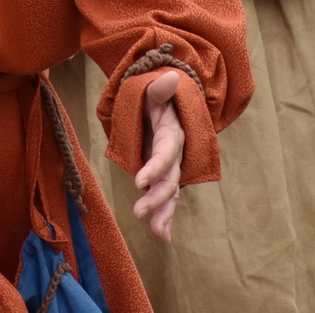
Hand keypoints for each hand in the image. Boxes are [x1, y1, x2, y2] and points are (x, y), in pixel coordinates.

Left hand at [133, 70, 184, 240]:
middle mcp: (175, 154)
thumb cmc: (153, 98)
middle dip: (158, 197)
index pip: (166, 152)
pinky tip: (162, 236)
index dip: (155, 167)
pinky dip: (166, 216)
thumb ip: (158, 89)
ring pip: (171, 193)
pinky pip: (168, 198)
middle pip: (171, 178)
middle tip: (139, 211)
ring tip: (157, 234)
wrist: (162, 105)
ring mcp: (170, 167)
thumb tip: (170, 79)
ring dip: (164, 213)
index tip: (139, 182)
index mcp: (172, 134)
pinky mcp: (164, 176)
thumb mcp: (152, 90)